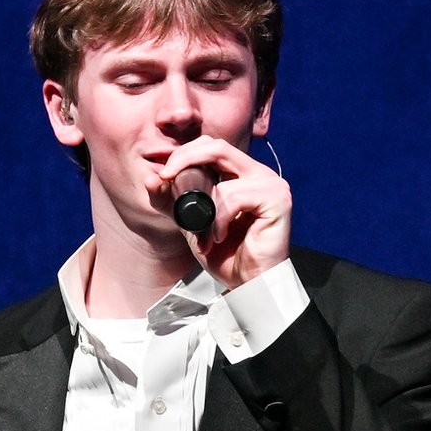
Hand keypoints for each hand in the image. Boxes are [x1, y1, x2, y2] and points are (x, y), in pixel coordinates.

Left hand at [154, 134, 290, 290]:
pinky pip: (235, 197)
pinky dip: (220, 218)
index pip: (211, 146)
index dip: (184, 153)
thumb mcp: (191, 224)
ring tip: (206, 236)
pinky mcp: (278, 199)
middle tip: (167, 178)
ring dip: (206, 211)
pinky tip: (221, 236)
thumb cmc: (226, 255)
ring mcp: (272, 184)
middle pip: (217, 147)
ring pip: (223, 180)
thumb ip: (173, 202)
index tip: (163, 175)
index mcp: (242, 173)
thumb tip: (152, 179)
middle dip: (185, 160)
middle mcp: (260, 173)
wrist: (248, 284)